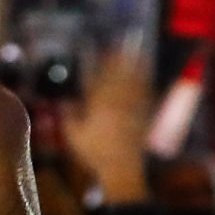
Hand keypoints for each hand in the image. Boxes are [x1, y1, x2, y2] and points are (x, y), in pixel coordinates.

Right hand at [64, 41, 150, 208]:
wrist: (121, 168)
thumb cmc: (94, 153)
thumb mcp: (73, 136)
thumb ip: (69, 116)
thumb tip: (65, 101)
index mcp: (100, 103)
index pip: (101, 77)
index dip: (103, 63)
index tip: (104, 51)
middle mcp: (118, 101)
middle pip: (121, 75)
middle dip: (122, 60)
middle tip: (124, 46)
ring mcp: (133, 109)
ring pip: (136, 83)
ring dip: (137, 68)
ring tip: (139, 56)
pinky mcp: (144, 118)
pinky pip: (146, 97)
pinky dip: (147, 86)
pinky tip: (148, 81)